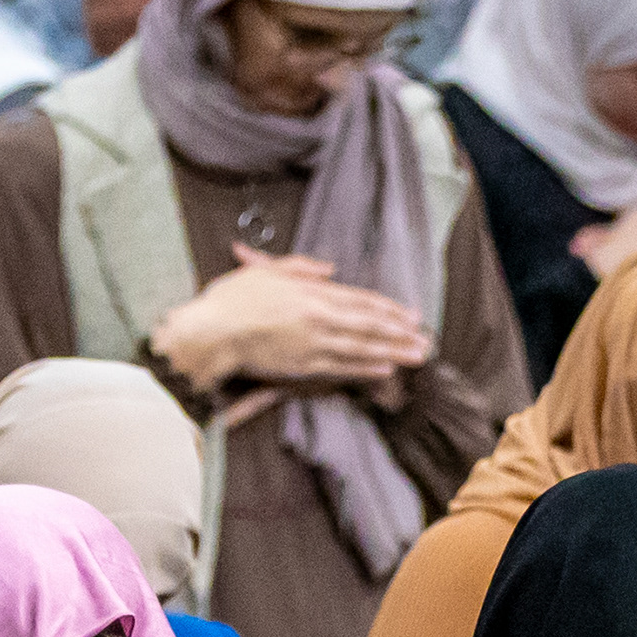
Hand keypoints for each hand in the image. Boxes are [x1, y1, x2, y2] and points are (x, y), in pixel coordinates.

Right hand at [150, 245, 432, 391]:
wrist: (211, 332)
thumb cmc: (232, 300)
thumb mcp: (266, 271)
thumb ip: (301, 267)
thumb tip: (330, 269)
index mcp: (310, 292)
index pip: (360, 300)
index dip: (389, 308)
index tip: (410, 314)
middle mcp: (318, 318)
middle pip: (369, 325)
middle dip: (400, 332)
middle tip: (425, 339)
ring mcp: (313, 344)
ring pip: (361, 348)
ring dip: (393, 352)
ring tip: (415, 356)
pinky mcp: (303, 366)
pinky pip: (342, 367)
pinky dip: (365, 368)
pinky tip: (384, 369)